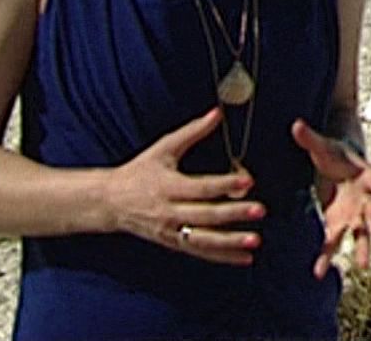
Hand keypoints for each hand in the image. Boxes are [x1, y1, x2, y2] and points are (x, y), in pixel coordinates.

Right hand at [106, 106, 265, 266]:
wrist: (111, 202)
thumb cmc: (140, 171)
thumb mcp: (163, 148)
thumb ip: (192, 131)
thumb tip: (218, 113)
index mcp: (168, 186)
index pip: (201, 187)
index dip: (225, 184)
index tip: (248, 181)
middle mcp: (169, 212)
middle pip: (205, 215)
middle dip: (233, 214)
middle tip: (259, 210)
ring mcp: (171, 231)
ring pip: (204, 240)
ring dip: (230, 242)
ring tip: (255, 241)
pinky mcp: (173, 244)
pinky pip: (200, 252)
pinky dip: (223, 257)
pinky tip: (245, 259)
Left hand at [291, 118, 370, 277]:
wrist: (337, 162)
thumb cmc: (333, 151)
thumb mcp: (322, 145)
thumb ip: (309, 138)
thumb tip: (295, 125)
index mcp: (364, 174)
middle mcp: (364, 196)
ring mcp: (354, 212)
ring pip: (361, 232)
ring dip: (363, 248)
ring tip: (362, 267)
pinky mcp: (340, 222)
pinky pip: (336, 241)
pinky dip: (329, 255)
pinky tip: (320, 271)